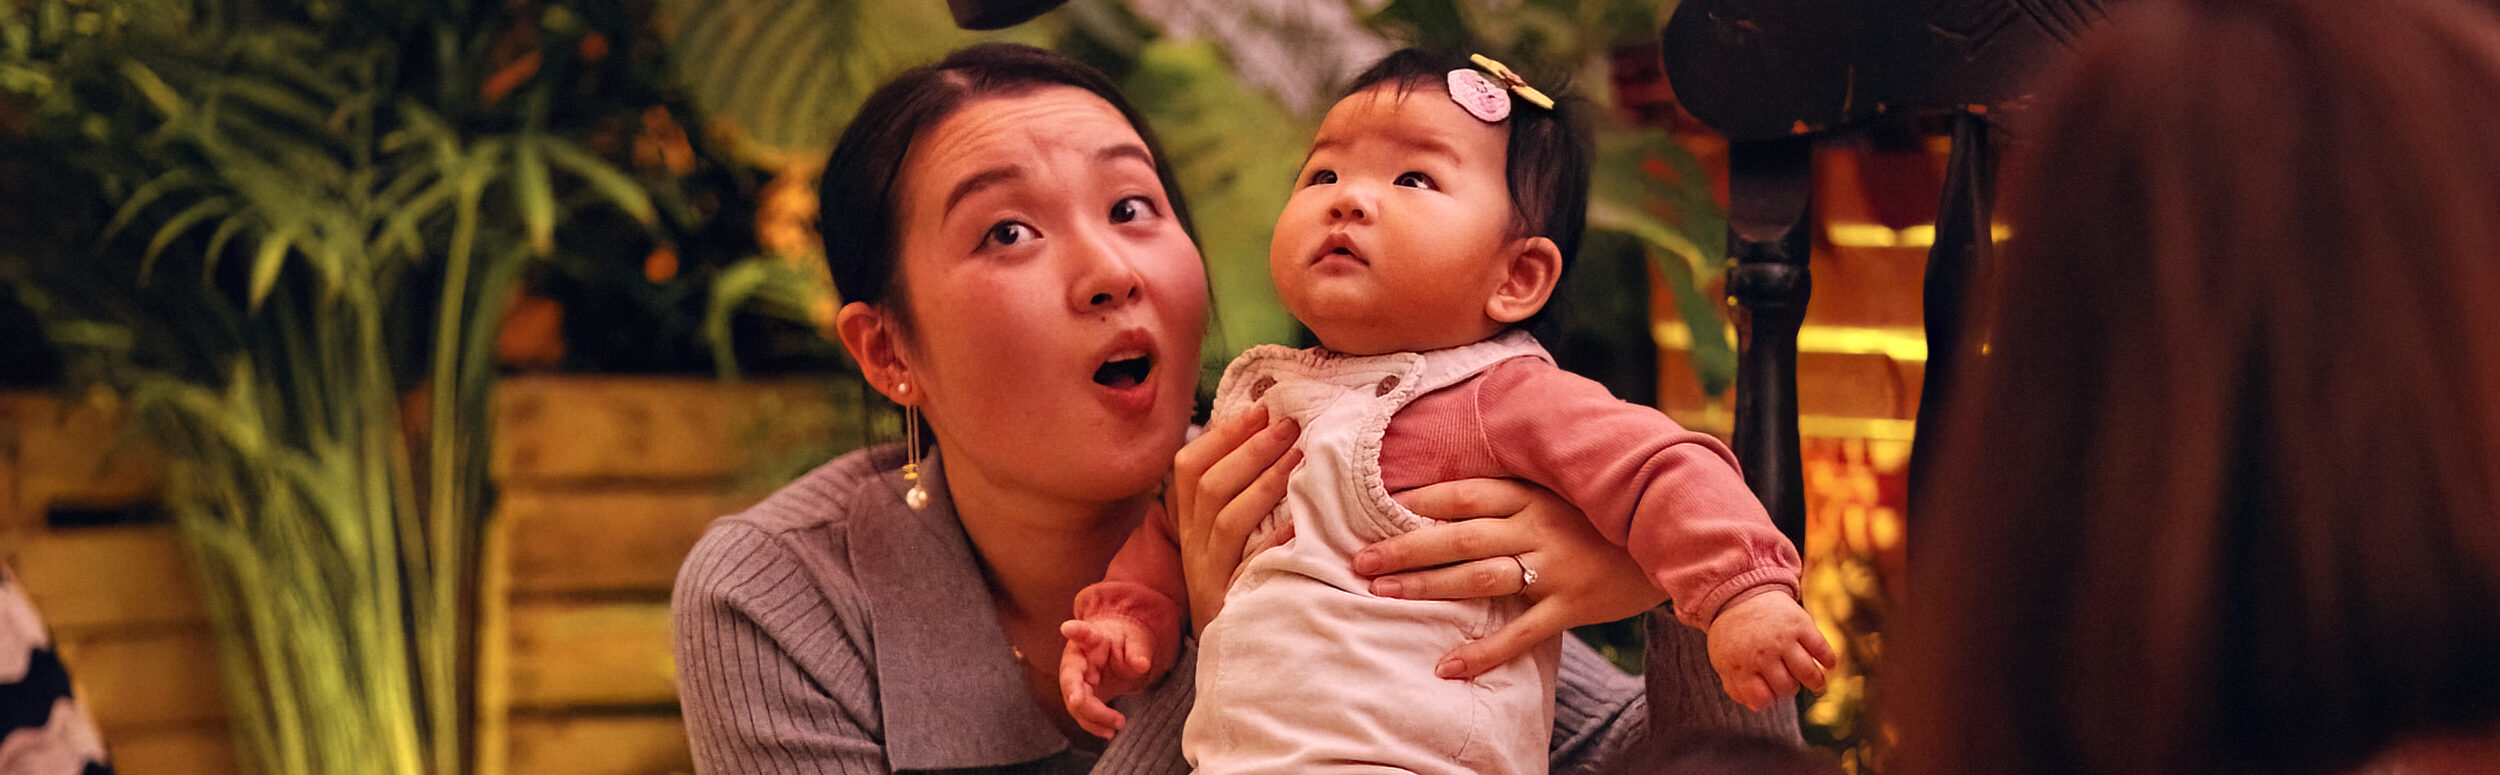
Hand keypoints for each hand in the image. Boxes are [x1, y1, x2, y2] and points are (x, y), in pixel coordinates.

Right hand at [1058, 617, 1160, 737]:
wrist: (1119, 649)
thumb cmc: (1125, 641)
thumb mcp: (1136, 641)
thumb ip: (1138, 651)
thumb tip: (1142, 664)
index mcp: (1091, 638)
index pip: (1082, 632)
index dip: (1075, 631)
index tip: (1068, 628)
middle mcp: (1076, 659)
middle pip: (1070, 679)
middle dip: (1078, 697)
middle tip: (1086, 705)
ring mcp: (1075, 680)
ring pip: (1074, 702)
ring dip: (1093, 717)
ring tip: (1118, 724)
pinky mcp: (1080, 696)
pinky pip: (1082, 714)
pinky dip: (1094, 725)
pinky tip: (1109, 733)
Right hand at [1170, 405, 1301, 633]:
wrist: (1233, 653)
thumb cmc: (1239, 584)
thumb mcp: (1227, 538)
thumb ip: (1237, 495)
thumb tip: (1270, 438)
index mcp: (1190, 524)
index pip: (1190, 468)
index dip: (1224, 436)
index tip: (1261, 409)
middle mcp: (1193, 546)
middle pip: (1209, 487)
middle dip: (1250, 450)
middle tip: (1289, 424)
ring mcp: (1208, 575)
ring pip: (1227, 520)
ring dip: (1264, 482)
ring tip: (1299, 456)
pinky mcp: (1229, 603)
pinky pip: (1249, 566)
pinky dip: (1273, 541)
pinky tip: (1299, 522)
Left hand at [1356, 478, 1667, 678]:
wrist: (1671, 542)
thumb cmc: (1601, 519)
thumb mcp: (1559, 493)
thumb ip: (1512, 493)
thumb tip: (1450, 495)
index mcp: (1532, 495)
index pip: (1463, 493)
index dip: (1417, 500)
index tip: (1373, 508)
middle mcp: (1538, 526)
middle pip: (1459, 535)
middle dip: (1405, 547)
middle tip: (1360, 559)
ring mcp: (1555, 567)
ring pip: (1481, 576)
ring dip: (1428, 586)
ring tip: (1384, 594)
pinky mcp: (1572, 606)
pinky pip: (1521, 633)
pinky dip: (1483, 652)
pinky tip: (1448, 666)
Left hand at [1704, 591, 1835, 711]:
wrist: (1741, 593)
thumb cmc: (1734, 633)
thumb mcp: (1723, 659)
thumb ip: (1735, 686)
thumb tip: (1759, 708)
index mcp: (1741, 664)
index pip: (1762, 698)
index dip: (1769, 701)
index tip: (1772, 697)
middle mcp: (1763, 653)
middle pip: (1787, 686)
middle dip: (1789, 690)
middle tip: (1790, 685)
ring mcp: (1783, 638)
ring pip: (1806, 672)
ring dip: (1816, 682)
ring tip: (1818, 685)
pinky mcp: (1800, 623)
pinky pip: (1821, 647)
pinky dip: (1829, 659)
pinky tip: (1829, 665)